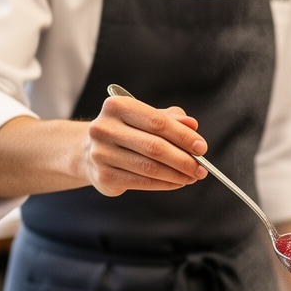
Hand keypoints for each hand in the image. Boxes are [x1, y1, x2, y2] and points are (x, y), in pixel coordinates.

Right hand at [83, 95, 209, 194]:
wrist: (89, 150)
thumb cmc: (127, 131)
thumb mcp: (147, 117)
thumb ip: (171, 119)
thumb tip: (192, 124)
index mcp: (117, 106)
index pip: (158, 122)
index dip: (183, 136)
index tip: (202, 148)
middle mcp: (104, 128)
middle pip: (155, 147)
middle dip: (184, 160)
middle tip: (201, 168)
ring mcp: (101, 154)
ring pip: (150, 168)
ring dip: (177, 175)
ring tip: (192, 176)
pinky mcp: (103, 176)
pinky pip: (142, 182)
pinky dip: (165, 184)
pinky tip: (177, 182)